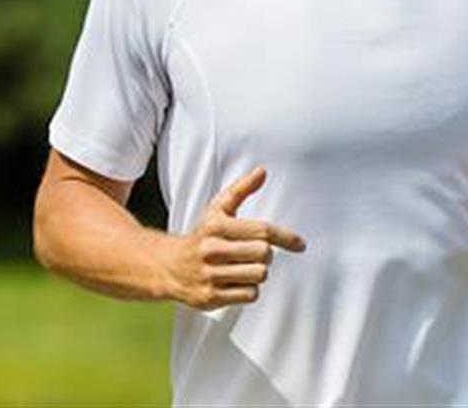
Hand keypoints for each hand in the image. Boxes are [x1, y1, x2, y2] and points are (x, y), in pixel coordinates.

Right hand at [163, 166, 304, 309]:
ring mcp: (211, 274)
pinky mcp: (212, 296)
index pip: (262, 230)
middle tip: (254, 253)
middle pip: (264, 254)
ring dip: (257, 272)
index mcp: (216, 226)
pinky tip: (234, 281)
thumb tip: (261, 171)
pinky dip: (248, 289)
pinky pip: (250, 294)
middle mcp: (212, 249)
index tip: (300, 244)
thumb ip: (240, 189)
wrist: (168, 266)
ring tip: (242, 267)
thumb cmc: (201, 236)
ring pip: (259, 275)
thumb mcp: (217, 210)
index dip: (286, 237)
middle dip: (265, 255)